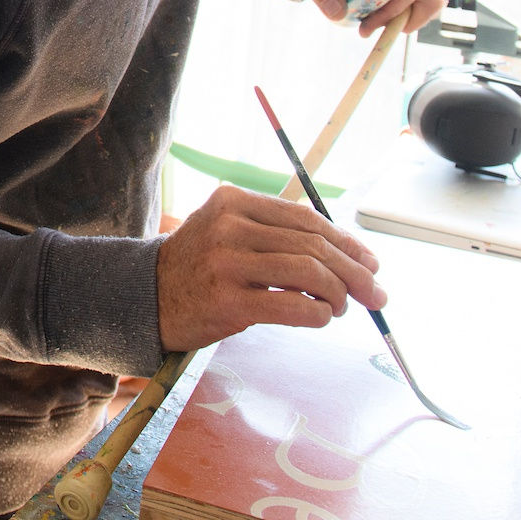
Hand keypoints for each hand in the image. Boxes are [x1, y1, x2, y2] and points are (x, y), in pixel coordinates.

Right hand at [156, 184, 386, 351]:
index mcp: (233, 201)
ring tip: (342, 307)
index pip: (305, 218)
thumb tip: (345, 251)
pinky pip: (292, 307)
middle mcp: (229, 226)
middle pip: (312, 245)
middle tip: (375, 292)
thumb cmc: (197, 267)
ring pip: (308, 274)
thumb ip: (275, 233)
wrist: (145, 298)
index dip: (346, 241)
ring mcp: (227, 264)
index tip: (370, 262)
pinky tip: (320, 318)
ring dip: (339, 294)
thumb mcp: (227, 231)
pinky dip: (318, 314)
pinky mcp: (228, 302)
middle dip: (354, 271)